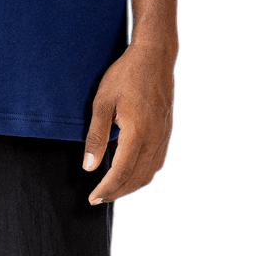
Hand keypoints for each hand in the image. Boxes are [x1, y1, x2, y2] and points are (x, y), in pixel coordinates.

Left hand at [82, 40, 175, 203]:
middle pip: (136, 178)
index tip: (93, 198)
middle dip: (117, 192)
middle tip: (99, 198)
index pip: (120, 173)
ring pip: (149, 172)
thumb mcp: (102, 103)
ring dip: (131, 185)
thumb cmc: (126, 75)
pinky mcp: (166, 131)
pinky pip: (157, 161)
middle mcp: (154, 138)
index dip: (106, 189)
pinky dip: (144, 174)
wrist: (154, 57)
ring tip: (113, 189)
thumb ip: (96, 137)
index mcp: (137, 133)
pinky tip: (132, 173)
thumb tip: (89, 167)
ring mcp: (163, 135)